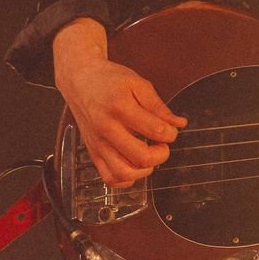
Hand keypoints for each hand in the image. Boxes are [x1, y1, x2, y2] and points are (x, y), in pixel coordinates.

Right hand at [53, 19, 184, 186]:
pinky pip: (109, 178)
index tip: (170, 129)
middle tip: (162, 145)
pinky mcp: (92, 153)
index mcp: (120, 108)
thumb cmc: (109, 80)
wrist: (80, 80)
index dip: (171, 133)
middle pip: (141, 157)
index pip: (155, 131)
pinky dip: (126, 179)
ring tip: (149, 156)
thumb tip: (178, 124)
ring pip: (124, 173)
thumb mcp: (138, 84)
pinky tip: (134, 165)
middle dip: (161, 154)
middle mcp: (107, 129)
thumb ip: (158, 106)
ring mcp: (98, 144)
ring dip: (145, 170)